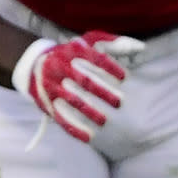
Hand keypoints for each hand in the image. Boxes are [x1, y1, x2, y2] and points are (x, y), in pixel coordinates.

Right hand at [13, 32, 145, 147]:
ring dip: (88, 111)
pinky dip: (73, 127)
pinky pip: (60, 117)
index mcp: (73, 51)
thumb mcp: (91, 41)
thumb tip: (142, 48)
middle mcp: (61, 67)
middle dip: (102, 92)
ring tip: (104, 121)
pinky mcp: (47, 102)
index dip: (110, 67)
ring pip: (71, 100)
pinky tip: (88, 136)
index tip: (125, 78)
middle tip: (119, 102)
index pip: (93, 59)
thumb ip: (115, 43)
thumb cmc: (72, 52)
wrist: (35, 63)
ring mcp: (52, 85)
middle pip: (83, 81)